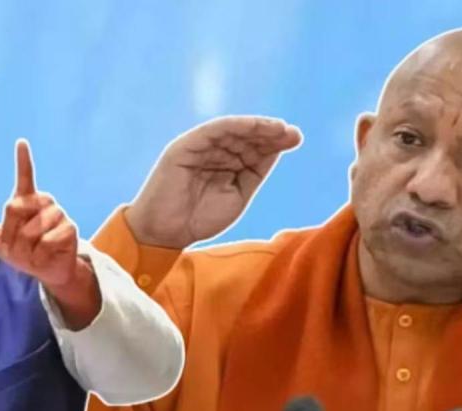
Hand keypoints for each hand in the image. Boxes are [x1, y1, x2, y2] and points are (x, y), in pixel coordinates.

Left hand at [0, 139, 99, 328]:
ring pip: (31, 229)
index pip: (25, 176)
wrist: (48, 270)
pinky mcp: (69, 228)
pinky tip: (47, 254)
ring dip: (27, 248)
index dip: (22, 160)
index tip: (21, 142)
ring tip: (34, 251)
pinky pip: (46, 241)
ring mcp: (58, 214)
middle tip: (20, 246)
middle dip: (11, 234)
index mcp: (26, 201)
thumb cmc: (24, 252)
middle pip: (14, 208)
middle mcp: (44, 202)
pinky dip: (40, 254)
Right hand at [125, 116, 301, 247]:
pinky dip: (235, 126)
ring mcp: (198, 148)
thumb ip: (253, 173)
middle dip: (270, 133)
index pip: (253, 147)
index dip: (275, 142)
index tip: (296, 139)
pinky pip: (213, 131)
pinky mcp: (184, 147)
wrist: (165, 233)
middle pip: (246, 137)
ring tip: (279, 129)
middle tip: (293, 133)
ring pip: (232, 131)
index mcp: (225, 163)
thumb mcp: (237, 195)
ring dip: (257, 127)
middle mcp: (212, 151)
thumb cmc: (198, 219)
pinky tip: (255, 126)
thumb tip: (276, 149)